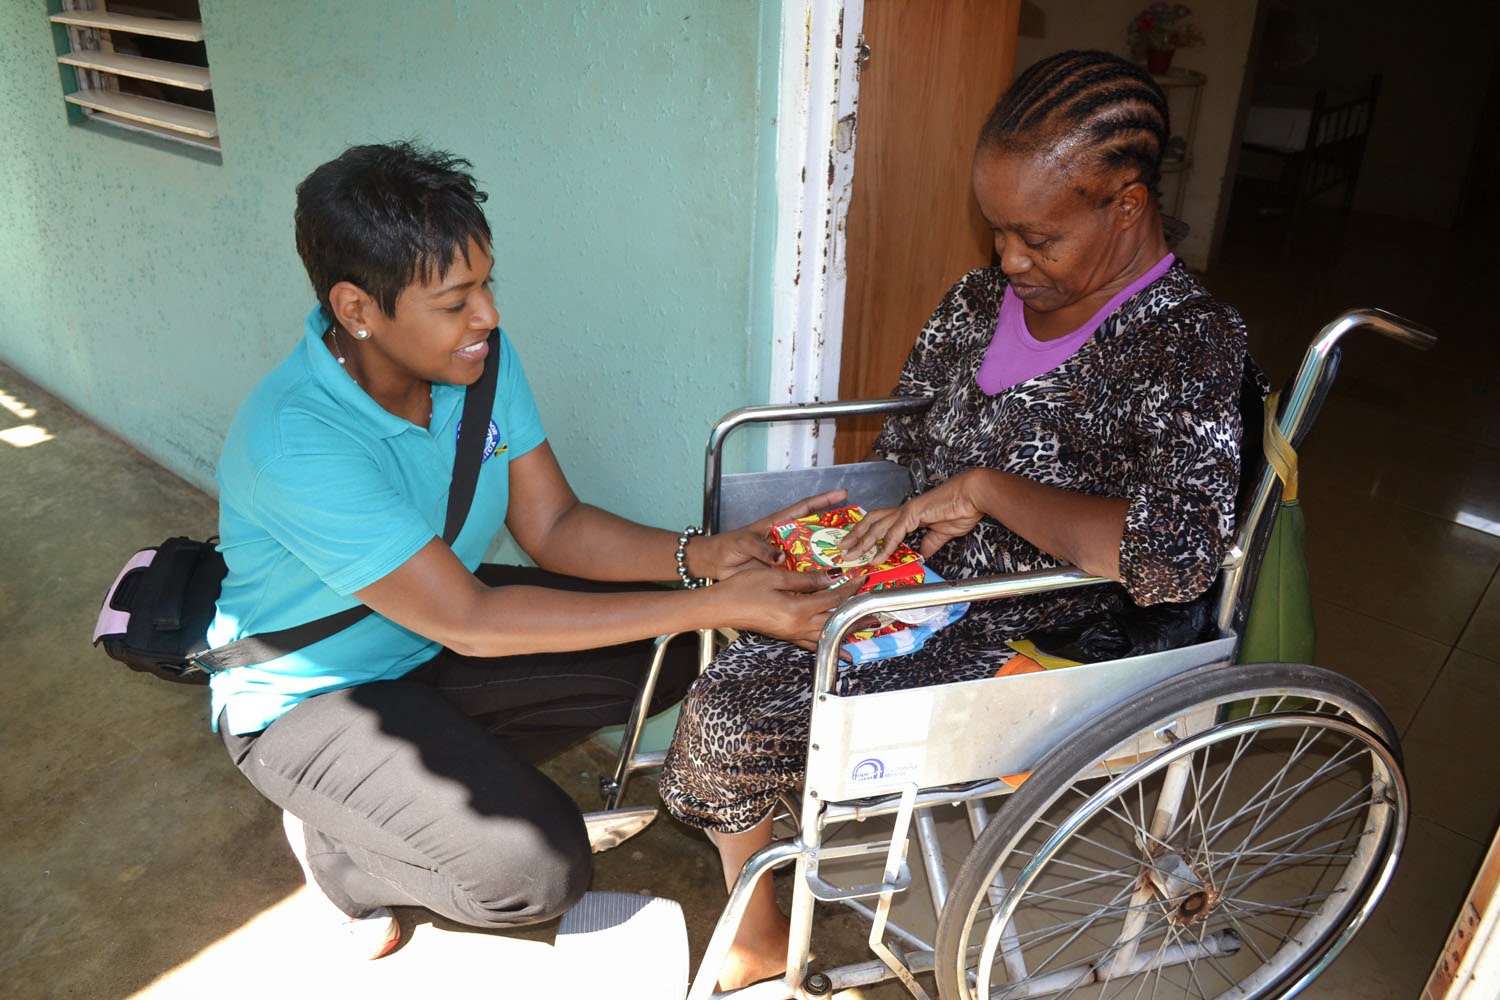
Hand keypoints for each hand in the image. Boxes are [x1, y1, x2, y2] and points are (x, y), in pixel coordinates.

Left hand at [688, 488, 848, 579]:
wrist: (714, 565)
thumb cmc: (726, 546)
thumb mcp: (743, 543)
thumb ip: (761, 548)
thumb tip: (780, 558)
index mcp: (777, 524)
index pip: (805, 508)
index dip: (824, 500)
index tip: (842, 494)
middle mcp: (786, 539)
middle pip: (815, 532)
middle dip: (834, 531)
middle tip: (855, 534)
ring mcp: (786, 556)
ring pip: (812, 555)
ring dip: (827, 557)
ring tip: (848, 559)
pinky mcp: (781, 573)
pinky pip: (801, 574)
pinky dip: (813, 578)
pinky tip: (827, 582)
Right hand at [712, 565, 856, 649]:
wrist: (720, 607)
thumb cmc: (741, 589)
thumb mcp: (774, 577)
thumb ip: (805, 579)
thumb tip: (830, 577)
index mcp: (796, 609)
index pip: (832, 598)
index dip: (849, 588)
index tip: (862, 578)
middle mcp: (797, 626)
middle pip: (835, 620)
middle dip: (857, 614)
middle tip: (877, 611)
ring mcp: (792, 633)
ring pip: (827, 634)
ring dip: (848, 631)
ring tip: (867, 629)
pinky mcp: (785, 636)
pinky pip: (812, 643)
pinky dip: (829, 645)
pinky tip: (840, 650)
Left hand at [839, 469, 992, 563]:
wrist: (973, 495)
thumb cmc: (962, 509)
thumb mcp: (943, 533)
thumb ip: (930, 543)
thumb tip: (923, 554)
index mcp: (909, 513)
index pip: (880, 523)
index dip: (866, 534)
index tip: (856, 547)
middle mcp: (904, 510)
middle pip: (870, 522)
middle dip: (854, 536)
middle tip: (841, 550)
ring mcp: (907, 511)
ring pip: (876, 527)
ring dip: (861, 542)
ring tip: (851, 555)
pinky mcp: (914, 514)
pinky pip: (894, 534)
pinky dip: (884, 547)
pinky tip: (876, 558)